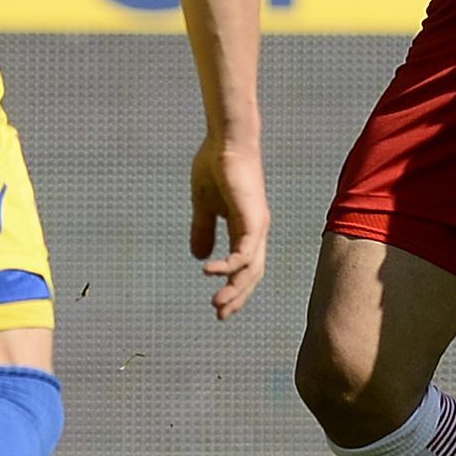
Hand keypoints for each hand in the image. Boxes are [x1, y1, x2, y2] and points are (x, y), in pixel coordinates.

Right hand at [189, 134, 268, 319]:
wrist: (224, 140)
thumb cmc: (215, 164)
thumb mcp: (203, 204)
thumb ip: (202, 229)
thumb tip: (199, 256)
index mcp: (245, 227)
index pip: (245, 266)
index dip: (234, 287)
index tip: (219, 306)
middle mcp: (256, 230)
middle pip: (252, 274)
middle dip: (237, 296)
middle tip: (220, 315)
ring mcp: (257, 225)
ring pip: (251, 269)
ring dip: (234, 289)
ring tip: (216, 304)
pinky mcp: (253, 219)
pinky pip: (244, 252)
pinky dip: (228, 265)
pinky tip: (210, 272)